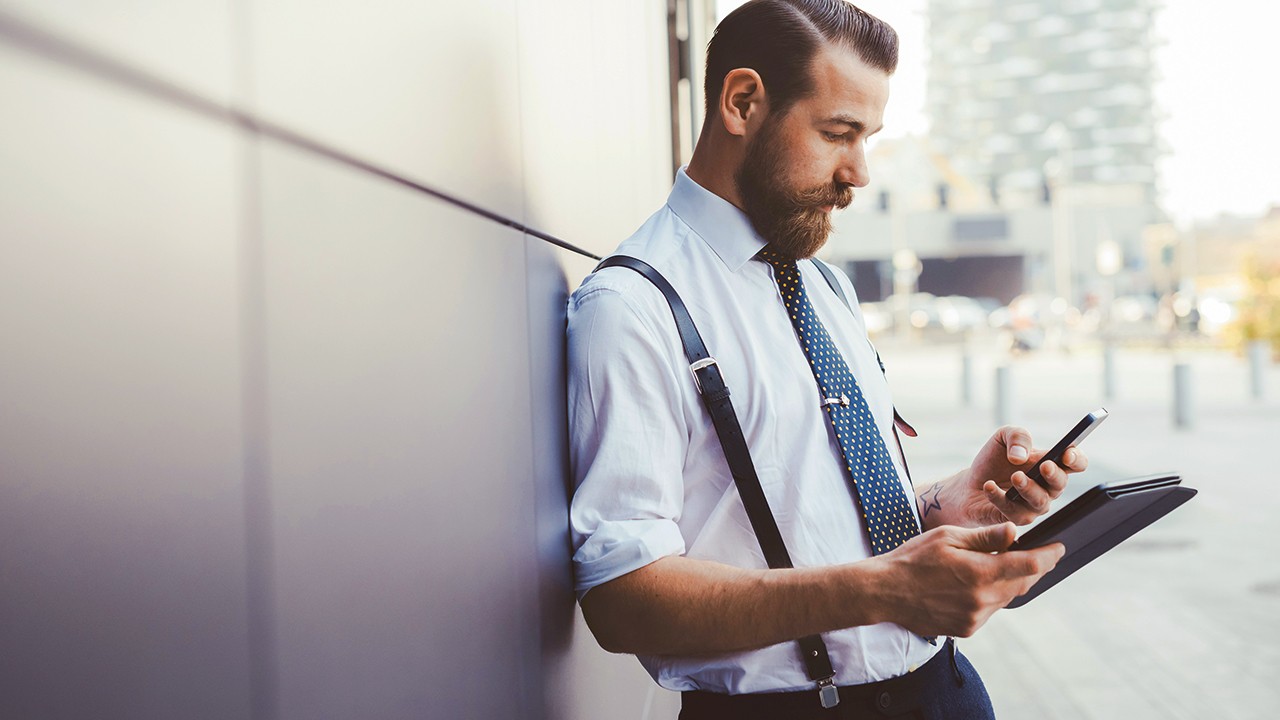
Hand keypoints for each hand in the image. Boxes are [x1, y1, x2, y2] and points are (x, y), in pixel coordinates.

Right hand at [872, 523, 1063, 636]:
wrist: (884, 592)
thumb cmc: (912, 559)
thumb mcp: (947, 538)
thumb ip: (984, 537)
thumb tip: (1014, 532)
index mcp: (979, 573)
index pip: (1029, 565)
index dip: (1049, 556)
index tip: (1059, 548)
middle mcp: (982, 600)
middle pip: (1023, 583)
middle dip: (1033, 568)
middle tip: (1036, 553)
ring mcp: (975, 618)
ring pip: (1007, 597)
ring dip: (1010, 582)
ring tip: (999, 565)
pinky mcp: (966, 629)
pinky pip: (990, 610)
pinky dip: (992, 595)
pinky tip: (976, 583)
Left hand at [926, 426, 1088, 527]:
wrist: (970, 484)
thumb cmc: (993, 461)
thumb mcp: (1003, 438)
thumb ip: (1017, 436)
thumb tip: (1020, 455)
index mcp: (1051, 464)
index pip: (1076, 463)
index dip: (1076, 459)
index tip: (1067, 454)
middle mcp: (1048, 487)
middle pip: (1060, 483)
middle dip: (1054, 474)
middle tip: (1044, 465)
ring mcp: (1034, 505)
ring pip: (1040, 501)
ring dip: (1029, 488)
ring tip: (1016, 477)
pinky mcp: (1017, 518)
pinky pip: (1012, 511)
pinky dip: (999, 497)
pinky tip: (989, 486)